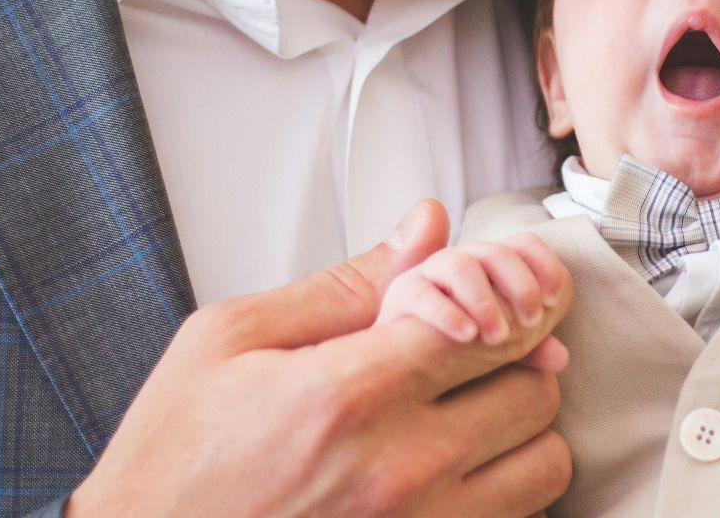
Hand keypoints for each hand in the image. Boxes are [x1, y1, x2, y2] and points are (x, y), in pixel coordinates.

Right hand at [66, 200, 573, 517]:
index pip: (491, 323)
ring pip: (545, 461)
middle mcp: (399, 470)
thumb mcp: (229, 341)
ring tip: (469, 415)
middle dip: (511, 358)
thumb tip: (425, 227)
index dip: (500, 298)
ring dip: (521, 430)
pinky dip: (508, 492)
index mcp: (349, 394)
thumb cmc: (174, 463)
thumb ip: (345, 283)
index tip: (486, 296)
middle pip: (532, 387)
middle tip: (468, 353)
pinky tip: (461, 473)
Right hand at [376, 234, 570, 373]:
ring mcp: (431, 274)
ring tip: (498, 338)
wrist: (401, 358)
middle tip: (532, 323)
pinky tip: (466, 335)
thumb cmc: (456, 345)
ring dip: (486, 301)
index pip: (523, 245)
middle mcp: (463, 262)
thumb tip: (561, 357)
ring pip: (461, 266)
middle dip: (521, 286)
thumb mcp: (499, 345)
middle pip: (497, 253)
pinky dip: (447, 313)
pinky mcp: (402, 294)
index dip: (544, 265)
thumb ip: (529, 348)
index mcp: (491, 266)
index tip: (553, 300)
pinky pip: (423, 294)